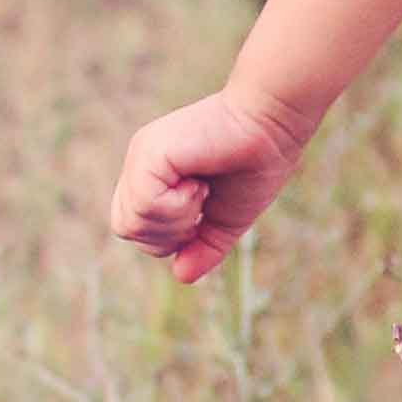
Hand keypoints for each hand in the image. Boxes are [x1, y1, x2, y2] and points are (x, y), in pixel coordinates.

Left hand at [107, 87, 310, 283]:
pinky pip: (144, 206)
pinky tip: (197, 183)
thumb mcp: (226, 219)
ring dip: (175, 219)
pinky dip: (176, 207)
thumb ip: (203, 246)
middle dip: (169, 233)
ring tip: (200, 190)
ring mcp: (141, 156)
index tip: (204, 209)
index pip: (137, 228)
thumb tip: (181, 276)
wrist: (273, 126)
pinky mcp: (148, 153)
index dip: (170, 236)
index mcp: (153, 176)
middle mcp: (140, 163)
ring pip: (131, 223)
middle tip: (201, 202)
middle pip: (127, 229)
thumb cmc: (256, 163)